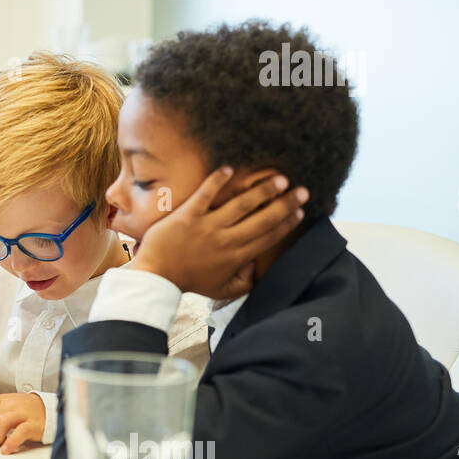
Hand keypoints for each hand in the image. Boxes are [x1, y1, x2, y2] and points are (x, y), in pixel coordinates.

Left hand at [0, 393, 44, 453]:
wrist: (49, 409)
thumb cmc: (25, 410)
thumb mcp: (6, 406)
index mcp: (1, 400)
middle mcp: (10, 404)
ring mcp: (22, 413)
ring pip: (0, 423)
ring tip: (1, 443)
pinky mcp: (33, 424)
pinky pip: (19, 432)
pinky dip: (10, 443)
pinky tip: (7, 449)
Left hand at [129, 167, 308, 299]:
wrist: (156, 276)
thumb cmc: (188, 281)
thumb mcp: (221, 290)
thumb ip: (244, 283)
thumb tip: (257, 269)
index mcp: (237, 257)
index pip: (268, 237)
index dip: (287, 223)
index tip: (301, 211)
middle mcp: (227, 240)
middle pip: (263, 219)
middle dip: (285, 204)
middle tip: (302, 190)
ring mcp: (207, 226)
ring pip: (241, 204)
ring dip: (262, 190)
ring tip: (279, 178)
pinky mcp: (188, 215)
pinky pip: (205, 194)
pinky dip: (217, 180)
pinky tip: (230, 168)